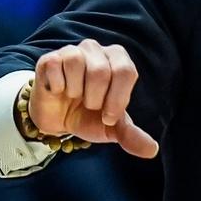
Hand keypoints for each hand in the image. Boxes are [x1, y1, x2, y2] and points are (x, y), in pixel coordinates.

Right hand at [30, 39, 158, 158]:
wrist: (57, 121)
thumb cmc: (88, 117)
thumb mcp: (111, 128)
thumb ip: (131, 135)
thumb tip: (151, 150)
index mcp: (118, 60)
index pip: (126, 72)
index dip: (117, 99)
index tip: (108, 117)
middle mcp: (96, 50)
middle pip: (101, 71)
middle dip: (94, 99)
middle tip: (88, 106)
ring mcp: (72, 51)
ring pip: (77, 64)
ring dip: (75, 91)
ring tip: (73, 97)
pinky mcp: (49, 58)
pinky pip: (55, 66)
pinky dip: (57, 86)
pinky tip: (58, 91)